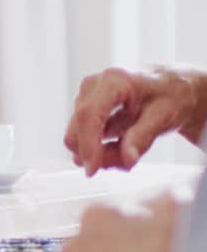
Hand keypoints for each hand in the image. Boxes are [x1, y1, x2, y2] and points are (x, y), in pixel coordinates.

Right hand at [64, 66, 206, 174]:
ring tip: (129, 155)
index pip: (89, 114)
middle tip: (123, 165)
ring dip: (101, 153)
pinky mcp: (86, 110)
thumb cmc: (171, 96)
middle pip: (78, 127)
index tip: (92, 170)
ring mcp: (86, 98)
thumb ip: (143, 137)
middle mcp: (93, 86)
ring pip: (78, 136)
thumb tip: (127, 161)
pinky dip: (100, 150)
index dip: (87, 144)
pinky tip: (121, 151)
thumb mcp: (165, 116)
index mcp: (113, 82)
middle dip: (96, 153)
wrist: (173, 89)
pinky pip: (84, 137)